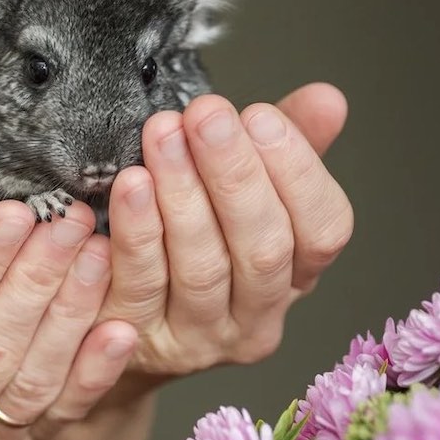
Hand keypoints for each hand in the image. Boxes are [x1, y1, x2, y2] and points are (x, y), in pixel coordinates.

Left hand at [98, 82, 352, 393]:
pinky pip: (141, 284)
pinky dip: (137, 232)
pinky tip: (129, 185)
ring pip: (202, 267)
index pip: (323, 230)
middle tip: (205, 115)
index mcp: (296, 277)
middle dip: (234, 174)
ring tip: (163, 136)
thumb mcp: (240, 194)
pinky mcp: (140, 340)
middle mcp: (256, 318)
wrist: (112, 321)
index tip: (259, 115)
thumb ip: (284, 147)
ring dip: (182, 195)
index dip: (297, 172)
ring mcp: (199, 337)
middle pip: (263, 249)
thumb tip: (327, 99)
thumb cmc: (186, 243)